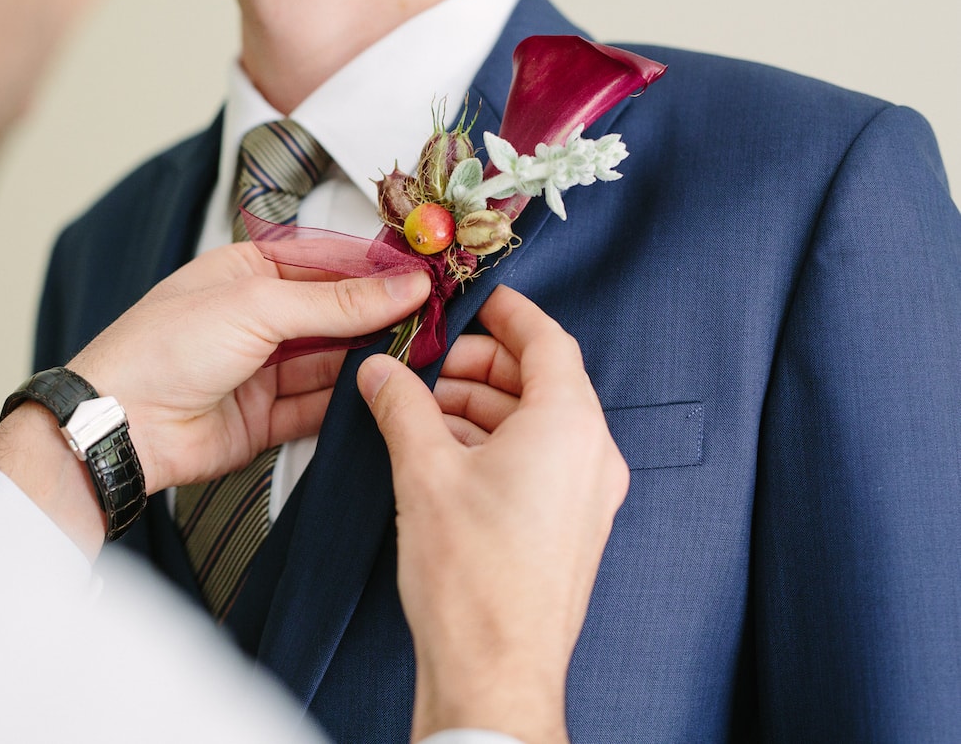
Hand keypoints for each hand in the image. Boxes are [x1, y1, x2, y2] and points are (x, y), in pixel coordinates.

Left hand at [0, 242, 428, 558]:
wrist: (122, 425)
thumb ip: (337, 301)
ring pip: (330, 362)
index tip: (426, 277)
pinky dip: (348, 404)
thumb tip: (406, 287)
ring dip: (369, 361)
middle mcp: (255, 318)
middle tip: (436, 320)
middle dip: (379, 318)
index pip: (325, 262)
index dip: (375, 270)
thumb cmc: (166, 347)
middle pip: (333, 314)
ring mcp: (261, 370)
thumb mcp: (258, 306)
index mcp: (245, 272)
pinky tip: (383, 396)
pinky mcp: (265, 419)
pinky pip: (317, 408)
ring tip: (422, 358)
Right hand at [357, 286, 628, 742]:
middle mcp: (591, 457)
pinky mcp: (569, 529)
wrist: (494, 672)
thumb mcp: (423, 472)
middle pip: (541, 381)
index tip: (478, 302)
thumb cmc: (476, 583)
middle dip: (481, 367)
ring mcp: (585, 497)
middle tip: (430, 365)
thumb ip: (401, 407)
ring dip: (481, 409)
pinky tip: (442, 456)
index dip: (509, 314)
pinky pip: (538, 463)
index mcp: (569, 427)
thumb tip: (383, 374)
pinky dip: (494, 446)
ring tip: (423, 413)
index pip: (549, 341)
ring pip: (536, 425)